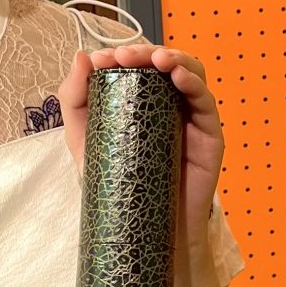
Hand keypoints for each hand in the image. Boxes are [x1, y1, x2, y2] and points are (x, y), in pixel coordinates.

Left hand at [58, 42, 224, 245]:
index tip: (103, 60)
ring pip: (191, 73)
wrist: (143, 234)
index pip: (138, 66)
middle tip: (124, 57)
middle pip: (166, 63)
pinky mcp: (209, 136)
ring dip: (175, 58)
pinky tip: (179, 77)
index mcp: (141, 101)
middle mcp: (168, 104)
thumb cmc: (117, 188)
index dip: (124, 54)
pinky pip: (206, 102)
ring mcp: (190, 118)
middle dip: (145, 52)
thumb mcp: (85, 141)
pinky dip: (194, 83)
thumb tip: (82, 57)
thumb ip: (77, 101)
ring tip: (157, 60)